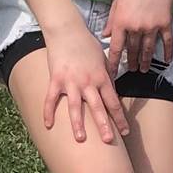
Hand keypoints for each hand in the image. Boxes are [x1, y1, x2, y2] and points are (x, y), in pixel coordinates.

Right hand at [42, 19, 129, 143]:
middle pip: (97, 107)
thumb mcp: (103, 59)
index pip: (113, 102)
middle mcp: (88, 82)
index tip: (125, 131)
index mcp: (102, 78)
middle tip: (109, 141)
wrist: (67, 31)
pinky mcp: (55, 79)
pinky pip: (51, 99)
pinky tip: (47, 125)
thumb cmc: (87, 44)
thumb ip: (107, 77)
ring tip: (80, 139)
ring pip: (75, 107)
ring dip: (78, 124)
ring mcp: (70, 82)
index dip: (120, 118)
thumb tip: (112, 92)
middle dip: (104, 125)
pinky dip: (48, 112)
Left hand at [103, 0, 172, 82]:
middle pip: (132, 51)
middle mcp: (136, 29)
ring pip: (148, 50)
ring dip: (145, 61)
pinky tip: (167, 61)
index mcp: (122, 23)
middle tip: (131, 70)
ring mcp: (152, 28)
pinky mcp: (165, 24)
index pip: (116, 48)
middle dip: (131, 62)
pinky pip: (166, 42)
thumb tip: (106, 35)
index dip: (113, 63)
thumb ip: (112, 21)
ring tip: (144, 69)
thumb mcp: (117, 1)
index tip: (112, 74)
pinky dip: (167, 53)